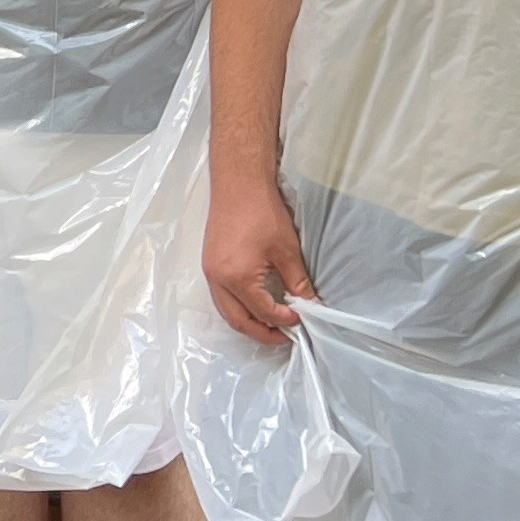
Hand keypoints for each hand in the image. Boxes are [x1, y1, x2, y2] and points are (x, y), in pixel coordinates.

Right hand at [202, 179, 315, 344]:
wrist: (238, 184)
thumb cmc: (262, 212)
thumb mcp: (286, 250)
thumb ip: (298, 281)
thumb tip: (310, 304)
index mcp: (237, 278)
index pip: (263, 311)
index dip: (285, 320)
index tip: (304, 318)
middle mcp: (218, 279)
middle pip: (237, 320)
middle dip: (262, 333)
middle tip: (286, 336)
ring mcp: (210, 271)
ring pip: (226, 310)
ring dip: (248, 322)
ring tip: (272, 324)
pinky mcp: (209, 263)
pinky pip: (221, 297)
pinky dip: (238, 307)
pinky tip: (256, 303)